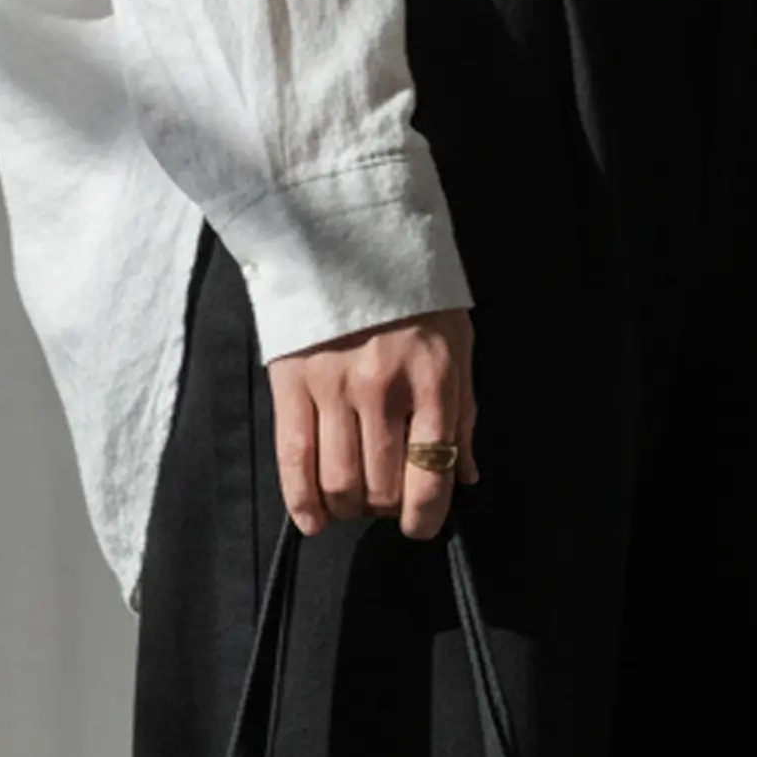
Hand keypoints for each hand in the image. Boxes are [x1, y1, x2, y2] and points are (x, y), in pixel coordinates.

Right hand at [267, 308, 479, 542]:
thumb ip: (461, 413)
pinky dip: (303, 502)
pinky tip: (314, 519)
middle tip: (384, 497)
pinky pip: (294, 460)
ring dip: (348, 506)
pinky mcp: (291, 382)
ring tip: (352, 497)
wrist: (347, 230)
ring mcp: (334, 386)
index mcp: (433, 380)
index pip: (431, 476)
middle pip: (382, 488)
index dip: (426, 518)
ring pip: (339, 483)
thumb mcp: (455, 343)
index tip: (420, 526)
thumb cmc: (411, 292)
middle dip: (385, 508)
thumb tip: (465, 475)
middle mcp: (384, 388)